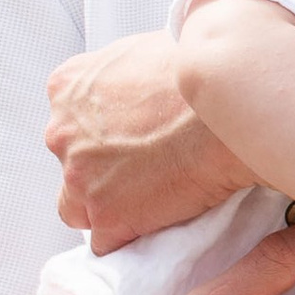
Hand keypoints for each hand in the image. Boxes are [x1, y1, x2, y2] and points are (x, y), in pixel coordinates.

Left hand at [46, 34, 252, 249]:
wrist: (231, 102)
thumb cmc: (200, 73)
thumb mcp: (144, 51)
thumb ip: (121, 76)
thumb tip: (137, 87)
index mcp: (67, 88)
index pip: (69, 126)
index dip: (101, 141)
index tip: (128, 144)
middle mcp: (63, 132)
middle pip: (72, 167)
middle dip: (103, 174)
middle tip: (147, 171)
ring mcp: (81, 177)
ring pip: (82, 209)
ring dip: (110, 210)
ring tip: (154, 202)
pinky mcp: (107, 216)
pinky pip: (109, 243)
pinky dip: (131, 239)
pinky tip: (160, 225)